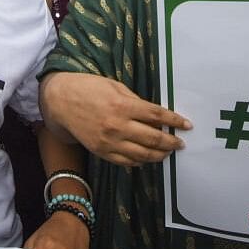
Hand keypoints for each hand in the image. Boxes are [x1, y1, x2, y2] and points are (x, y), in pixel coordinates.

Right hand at [40, 72, 189, 166]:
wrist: (61, 101)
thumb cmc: (89, 88)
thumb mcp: (115, 86)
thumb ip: (135, 101)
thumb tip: (154, 114)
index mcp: (123, 106)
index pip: (157, 116)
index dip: (175, 121)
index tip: (187, 125)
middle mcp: (118, 126)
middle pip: (154, 138)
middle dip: (171, 142)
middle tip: (181, 143)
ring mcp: (109, 142)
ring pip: (142, 154)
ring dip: (159, 155)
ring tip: (167, 153)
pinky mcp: (101, 152)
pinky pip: (125, 161)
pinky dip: (139, 161)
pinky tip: (147, 159)